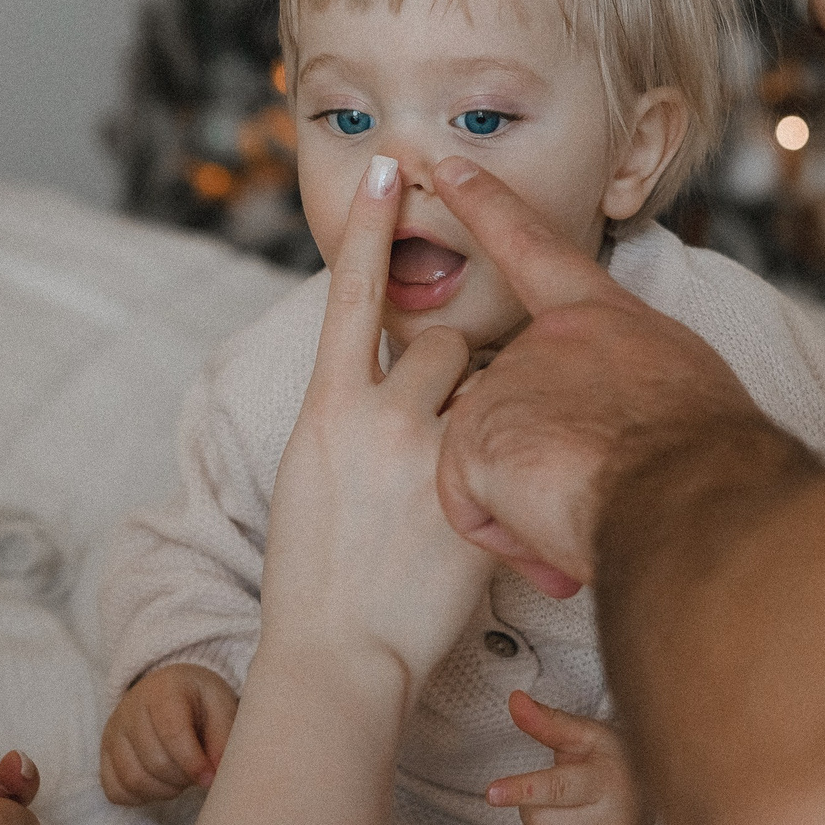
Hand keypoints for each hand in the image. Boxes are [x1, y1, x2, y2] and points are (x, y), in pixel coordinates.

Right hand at [101, 663, 239, 803]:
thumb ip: (223, 737)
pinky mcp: (104, 755)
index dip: (193, 763)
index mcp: (162, 691)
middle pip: (154, 762)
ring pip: (133, 780)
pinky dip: (140, 798)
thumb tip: (216, 772)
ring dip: (163, 791)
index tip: (210, 778)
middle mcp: (129, 709)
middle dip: (182, 779)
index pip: (172, 733)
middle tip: (197, 774)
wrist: (169, 691)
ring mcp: (112, 733)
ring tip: (180, 779)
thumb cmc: (199, 701)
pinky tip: (159, 785)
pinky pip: (115, 791)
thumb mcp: (221, 706)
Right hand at [258, 154, 494, 695]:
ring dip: (489, 415)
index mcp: (323, 408)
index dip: (368, 229)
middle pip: (442, 343)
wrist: (336, 655)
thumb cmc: (321, 577)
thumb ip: (349, 420)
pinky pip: (505, 442)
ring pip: (484, 390)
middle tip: (445, 435)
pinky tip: (494, 499)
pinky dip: (512, 462)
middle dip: (457, 374)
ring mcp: (424, 453)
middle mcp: (372, 417)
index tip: (387, 169)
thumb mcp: (311, 478)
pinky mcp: (467, 492)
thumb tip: (385, 386)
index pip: (349, 296)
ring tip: (459, 479)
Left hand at [433, 157, 769, 593]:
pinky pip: (470, 507)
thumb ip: (621, 386)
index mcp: (604, 320)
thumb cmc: (714, 465)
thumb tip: (606, 425)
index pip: (535, 250)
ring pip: (487, 466)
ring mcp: (506, 384)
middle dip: (532, 467)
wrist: (701, 500)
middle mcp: (548, 341)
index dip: (486, 205)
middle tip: (596, 493)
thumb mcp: (680, 393)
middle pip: (505, 408)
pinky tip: (554, 534)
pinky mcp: (476, 435)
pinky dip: (507, 535)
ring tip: (587, 517)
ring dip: (527, 509)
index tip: (446, 167)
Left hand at [485, 691, 651, 824]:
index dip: (520, 790)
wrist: (654, 798)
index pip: (556, 791)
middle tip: (548, 796)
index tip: (490, 793)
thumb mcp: (585, 736)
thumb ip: (548, 722)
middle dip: (529, 808)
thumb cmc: (612, 761)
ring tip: (554, 818)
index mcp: (608, 783)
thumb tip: (513, 700)